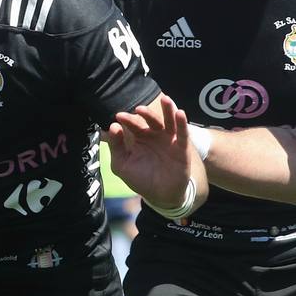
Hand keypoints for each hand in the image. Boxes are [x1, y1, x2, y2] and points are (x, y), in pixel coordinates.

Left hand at [107, 94, 193, 211]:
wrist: (160, 196)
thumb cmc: (141, 179)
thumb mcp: (122, 165)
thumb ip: (116, 147)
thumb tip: (112, 127)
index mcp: (140, 138)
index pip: (133, 125)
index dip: (127, 120)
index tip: (119, 116)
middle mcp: (155, 136)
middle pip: (151, 120)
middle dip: (146, 113)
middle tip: (139, 108)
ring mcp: (169, 140)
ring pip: (169, 121)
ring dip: (168, 109)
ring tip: (165, 99)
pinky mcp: (182, 148)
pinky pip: (183, 134)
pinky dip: (182, 123)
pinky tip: (180, 113)